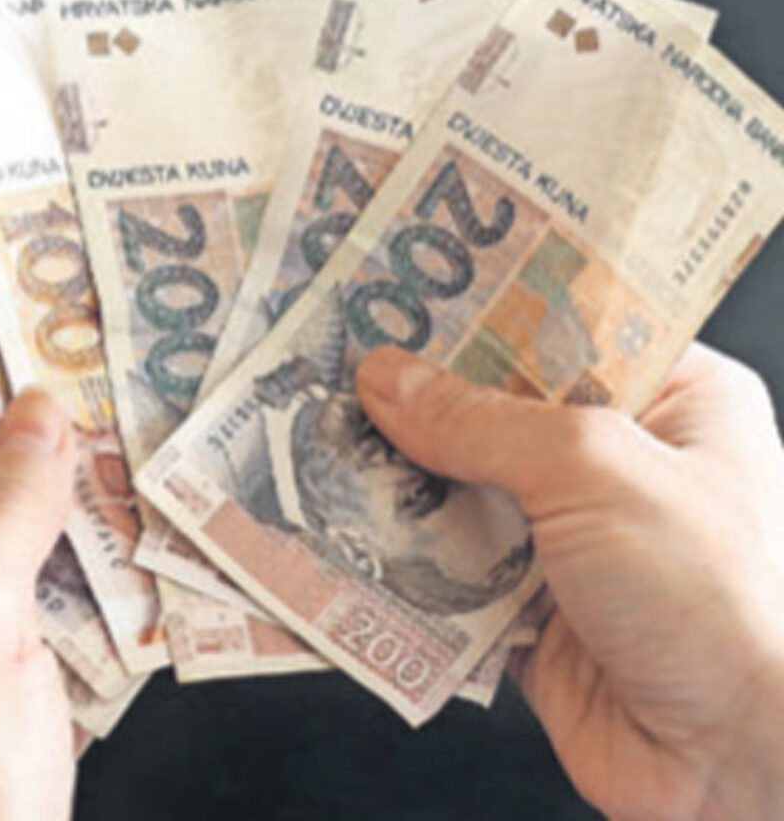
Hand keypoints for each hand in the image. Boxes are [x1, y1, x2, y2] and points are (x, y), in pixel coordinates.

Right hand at [357, 343, 783, 819]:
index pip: (558, 330)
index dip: (475, 312)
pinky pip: (445, 571)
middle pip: (494, 411)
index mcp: (675, 399)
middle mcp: (623, 464)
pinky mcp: (529, 614)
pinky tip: (339, 529)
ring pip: (459, 492)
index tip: (390, 293)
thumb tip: (385, 378)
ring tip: (315, 442)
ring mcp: (573, 542)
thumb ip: (481, 421)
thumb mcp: (598, 471)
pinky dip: (397, 559)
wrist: (743, 761)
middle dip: (415, 401)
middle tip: (328, 368)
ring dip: (395, 481)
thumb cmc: (723, 600)